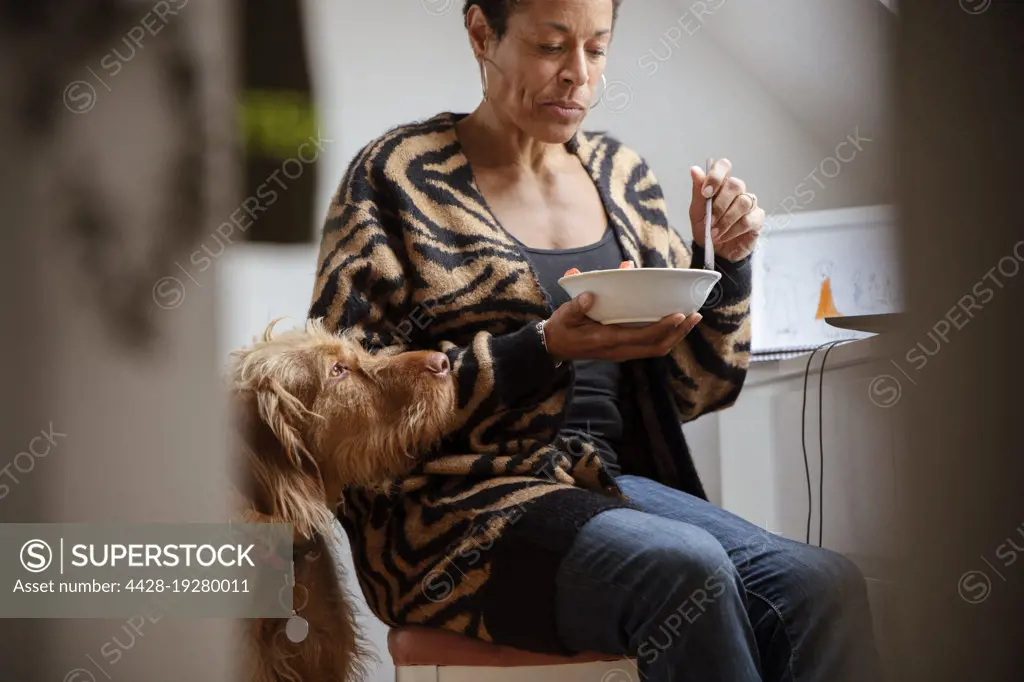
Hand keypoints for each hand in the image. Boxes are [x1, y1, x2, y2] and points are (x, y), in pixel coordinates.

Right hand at [543, 292, 702, 362]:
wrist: (554, 347)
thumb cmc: (562, 328)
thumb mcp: (564, 315)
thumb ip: (577, 305)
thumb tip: (590, 294)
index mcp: (607, 340)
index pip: (642, 337)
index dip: (663, 327)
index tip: (679, 315)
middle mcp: (619, 350)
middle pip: (657, 347)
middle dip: (678, 333)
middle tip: (695, 316)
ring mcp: (623, 352)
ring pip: (656, 349)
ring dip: (675, 336)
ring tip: (691, 319)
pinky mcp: (624, 349)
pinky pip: (650, 347)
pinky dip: (665, 336)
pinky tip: (674, 323)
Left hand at [688, 158, 764, 261]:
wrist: (715, 252)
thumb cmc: (706, 228)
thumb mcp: (696, 212)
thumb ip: (698, 191)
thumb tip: (695, 170)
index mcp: (722, 184)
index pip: (724, 166)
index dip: (716, 176)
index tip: (706, 192)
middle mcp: (738, 191)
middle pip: (736, 184)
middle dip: (720, 205)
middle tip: (710, 221)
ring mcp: (750, 204)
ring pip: (743, 203)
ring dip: (726, 220)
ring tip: (714, 233)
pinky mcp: (757, 219)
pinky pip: (748, 220)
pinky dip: (733, 230)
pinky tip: (724, 237)